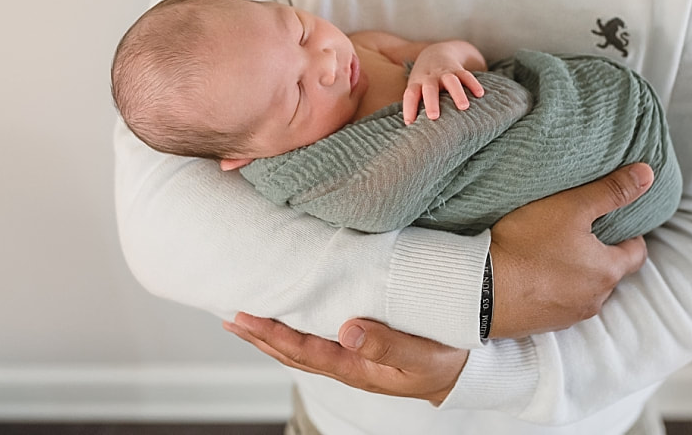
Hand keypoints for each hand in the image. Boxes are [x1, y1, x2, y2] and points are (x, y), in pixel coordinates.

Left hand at [224, 313, 468, 404]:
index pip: (303, 351)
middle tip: (230, 317)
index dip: (272, 335)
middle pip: (292, 352)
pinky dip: (294, 329)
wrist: (461, 373)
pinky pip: (317, 339)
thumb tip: (348, 330)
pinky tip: (286, 317)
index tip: (245, 318)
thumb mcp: (420, 356)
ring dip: (271, 334)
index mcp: (356, 368)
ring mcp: (351, 358)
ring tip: (245, 318)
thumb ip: (386, 345)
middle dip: (259, 336)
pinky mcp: (359, 347)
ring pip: (301, 347)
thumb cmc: (443, 363)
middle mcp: (347, 364)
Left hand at [403, 41, 485, 123]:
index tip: (409, 123)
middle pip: (430, 88)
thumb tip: (413, 132)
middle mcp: (430, 78)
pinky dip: (473, 84)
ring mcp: (445, 73)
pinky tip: (480, 94)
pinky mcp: (458, 70)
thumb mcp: (416, 88)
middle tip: (433, 116)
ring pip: (451, 81)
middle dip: (431, 102)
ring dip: (457, 93)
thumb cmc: (424, 80)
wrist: (435, 52)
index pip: (411, 95)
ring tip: (464, 107)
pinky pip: (467, 75)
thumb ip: (416, 105)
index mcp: (417, 83)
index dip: (409, 108)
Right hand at [488, 163, 652, 337]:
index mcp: (608, 271)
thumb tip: (647, 175)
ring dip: (574, 275)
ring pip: (583, 290)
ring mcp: (567, 316)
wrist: (479, 289)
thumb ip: (610, 191)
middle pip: (609, 273)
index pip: (637, 252)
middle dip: (598, 254)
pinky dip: (551, 290)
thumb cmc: (526, 245)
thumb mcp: (571, 207)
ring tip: (550, 251)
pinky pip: (556, 304)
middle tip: (577, 232)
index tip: (612, 222)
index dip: (628, 234)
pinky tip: (531, 273)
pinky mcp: (541, 325)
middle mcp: (594, 300)